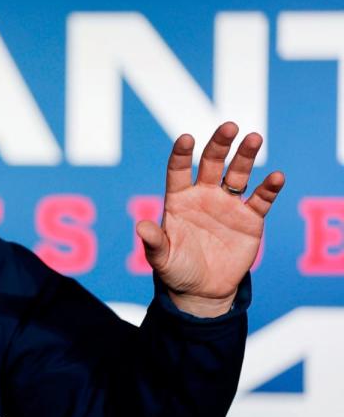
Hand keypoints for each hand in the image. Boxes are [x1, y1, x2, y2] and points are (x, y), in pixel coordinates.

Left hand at [136, 122, 284, 316]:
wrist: (203, 290)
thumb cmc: (177, 270)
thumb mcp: (161, 258)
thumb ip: (154, 242)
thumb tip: (140, 226)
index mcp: (179, 200)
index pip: (179, 171)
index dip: (182, 154)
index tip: (186, 138)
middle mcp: (204, 196)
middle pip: (212, 164)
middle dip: (219, 144)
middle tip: (229, 126)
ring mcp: (228, 205)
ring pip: (238, 174)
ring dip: (246, 156)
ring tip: (253, 138)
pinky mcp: (250, 219)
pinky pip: (261, 199)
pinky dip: (269, 188)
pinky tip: (276, 177)